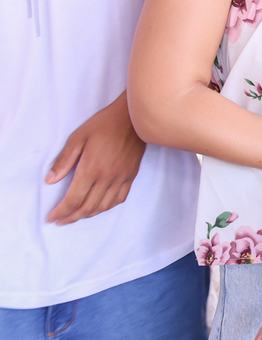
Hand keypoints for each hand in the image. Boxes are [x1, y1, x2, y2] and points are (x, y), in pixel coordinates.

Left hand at [45, 92, 145, 224]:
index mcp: (91, 168)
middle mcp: (107, 177)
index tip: (52, 217)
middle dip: (72, 217)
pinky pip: (120, 198)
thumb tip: (50, 180)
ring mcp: (121, 178)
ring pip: (104, 206)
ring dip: (89, 214)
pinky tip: (100, 206)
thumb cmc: (104, 124)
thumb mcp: (78, 137)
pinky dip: (107, 207)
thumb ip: (64, 160)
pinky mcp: (131, 175)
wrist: (133, 118)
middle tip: (61, 220)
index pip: (74, 199)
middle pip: (88, 207)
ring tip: (77, 216)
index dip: (61, 211)